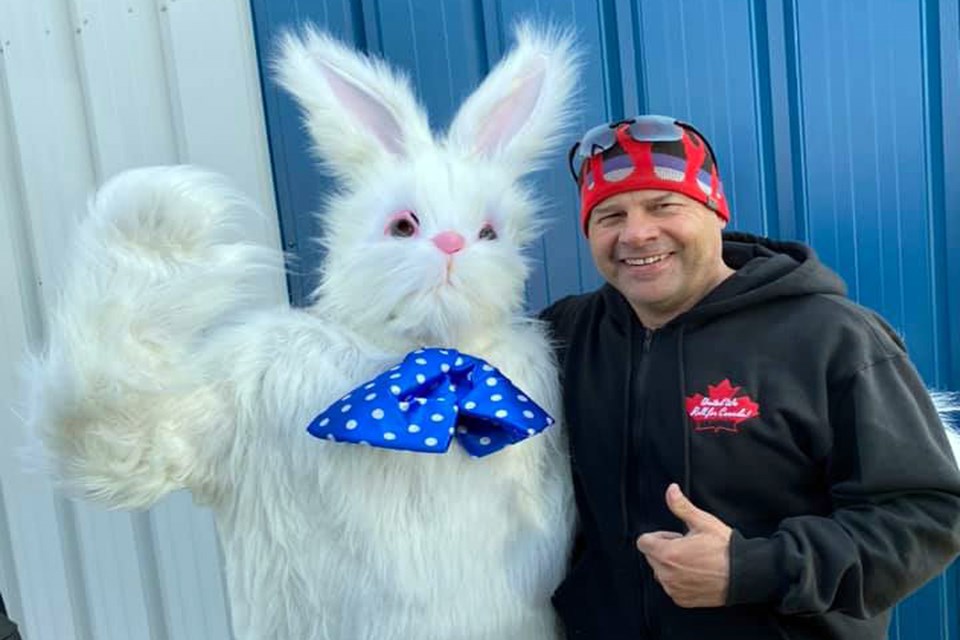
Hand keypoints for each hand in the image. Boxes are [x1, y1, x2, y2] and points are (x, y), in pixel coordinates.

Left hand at [635, 483, 732, 607]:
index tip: (675, 537)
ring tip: (694, 561)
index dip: (658, 536)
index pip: (643, 542)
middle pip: (651, 557)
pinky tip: (697, 574)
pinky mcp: (682, 600)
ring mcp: (674, 589)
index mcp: (667, 554)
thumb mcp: (703, 522)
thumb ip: (681, 506)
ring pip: (661, 572)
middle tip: (688, 548)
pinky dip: (679, 580)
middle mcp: (666, 575)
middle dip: (665, 550)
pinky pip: (671, 586)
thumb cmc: (724, 548)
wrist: (745, 575)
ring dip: (671, 566)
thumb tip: (670, 490)